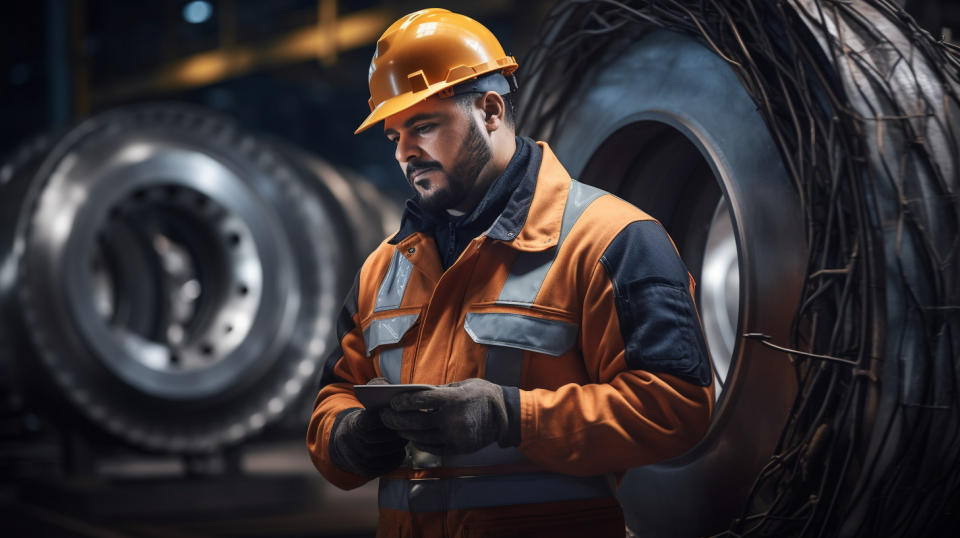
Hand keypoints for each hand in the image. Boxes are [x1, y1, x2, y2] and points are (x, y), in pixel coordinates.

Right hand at [328, 378, 405, 476]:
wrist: (345, 442)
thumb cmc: (364, 417)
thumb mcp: (366, 400)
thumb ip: (378, 387)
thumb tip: (395, 386)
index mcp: (355, 424)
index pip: (376, 420)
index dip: (391, 415)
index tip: (400, 411)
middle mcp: (356, 444)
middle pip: (387, 437)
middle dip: (401, 429)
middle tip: (414, 423)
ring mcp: (361, 459)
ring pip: (392, 450)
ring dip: (402, 442)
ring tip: (409, 433)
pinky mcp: (368, 471)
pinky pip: (392, 463)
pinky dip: (399, 454)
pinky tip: (400, 447)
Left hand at [379, 378, 511, 454]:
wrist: (506, 415)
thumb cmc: (482, 394)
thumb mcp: (462, 385)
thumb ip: (439, 392)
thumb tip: (415, 396)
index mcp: (453, 400)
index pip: (419, 401)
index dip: (402, 403)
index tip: (391, 402)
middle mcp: (452, 420)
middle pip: (415, 423)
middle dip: (395, 420)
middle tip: (384, 416)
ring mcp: (454, 437)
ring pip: (421, 437)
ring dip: (405, 432)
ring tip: (395, 427)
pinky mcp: (458, 449)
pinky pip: (433, 448)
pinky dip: (420, 443)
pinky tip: (413, 438)